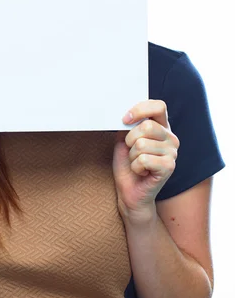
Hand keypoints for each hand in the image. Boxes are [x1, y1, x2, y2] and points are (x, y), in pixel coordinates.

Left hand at [112, 99, 179, 222]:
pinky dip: (136, 167)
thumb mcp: (124, 140)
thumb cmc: (128, 165)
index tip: (125, 119)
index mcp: (162, 127)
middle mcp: (171, 138)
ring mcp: (172, 153)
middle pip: (147, 126)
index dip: (140, 109)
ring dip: (132, 156)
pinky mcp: (169, 167)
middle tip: (131, 151)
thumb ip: (128, 125)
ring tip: (137, 164)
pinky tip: (141, 171)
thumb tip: (126, 113)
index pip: (158, 106)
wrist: (130, 191)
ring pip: (142, 145)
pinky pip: (143, 159)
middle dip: (130, 140)